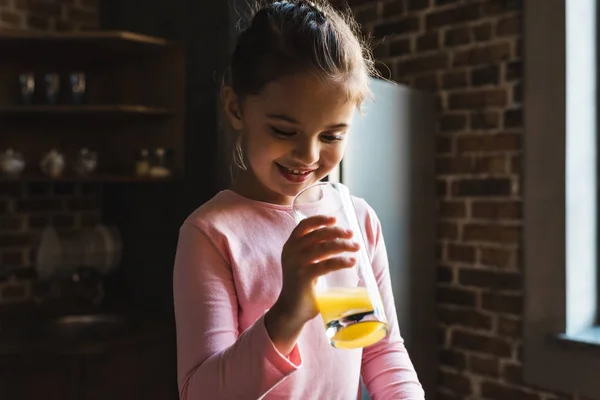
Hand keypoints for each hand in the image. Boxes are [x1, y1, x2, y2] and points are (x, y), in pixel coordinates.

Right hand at [265, 215, 358, 354]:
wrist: (290, 311)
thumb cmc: (302, 286)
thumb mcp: (304, 264)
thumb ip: (314, 252)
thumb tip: (340, 240)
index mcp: (290, 246)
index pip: (303, 225)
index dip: (319, 220)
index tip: (335, 219)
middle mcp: (291, 252)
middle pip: (318, 234)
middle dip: (338, 232)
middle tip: (351, 235)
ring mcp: (297, 264)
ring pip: (325, 247)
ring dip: (343, 245)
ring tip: (355, 248)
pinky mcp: (304, 277)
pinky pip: (327, 264)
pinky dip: (342, 261)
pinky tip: (352, 262)